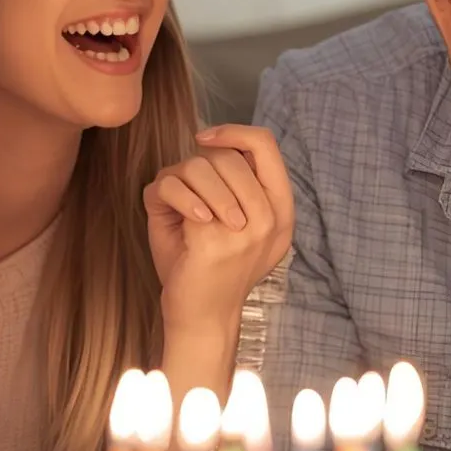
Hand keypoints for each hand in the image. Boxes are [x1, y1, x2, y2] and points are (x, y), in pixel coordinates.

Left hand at [144, 124, 294, 335]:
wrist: (200, 318)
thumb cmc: (209, 267)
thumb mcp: (235, 221)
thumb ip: (234, 183)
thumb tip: (213, 143)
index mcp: (283, 212)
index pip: (266, 145)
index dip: (233, 132)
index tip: (204, 140)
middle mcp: (271, 220)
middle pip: (228, 155)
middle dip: (198, 165)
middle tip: (187, 191)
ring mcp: (246, 231)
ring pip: (203, 168)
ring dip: (180, 181)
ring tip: (180, 207)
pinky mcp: (214, 241)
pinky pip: (180, 190)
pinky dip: (168, 197)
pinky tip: (172, 218)